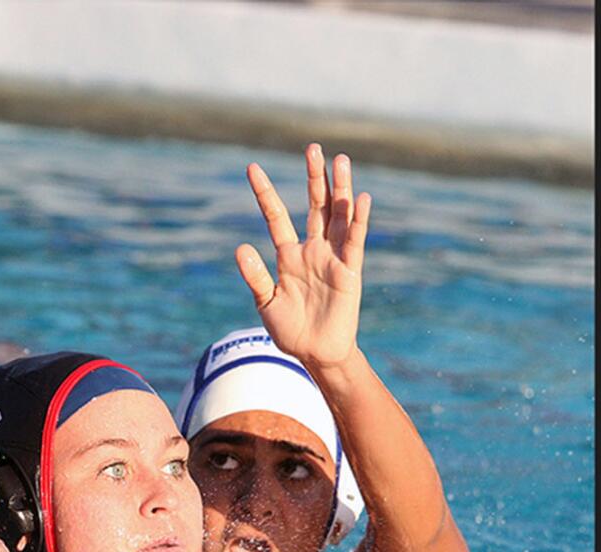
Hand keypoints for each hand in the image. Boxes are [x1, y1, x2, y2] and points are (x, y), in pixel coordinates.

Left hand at [235, 145, 370, 369]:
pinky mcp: (350, 271)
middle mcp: (312, 250)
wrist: (315, 354)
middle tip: (312, 148)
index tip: (251, 168)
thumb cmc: (290, 331)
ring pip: (337, 215)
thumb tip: (240, 247)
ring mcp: (332, 258)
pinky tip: (360, 198)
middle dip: (314, 177)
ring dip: (339, 189)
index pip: (275, 216)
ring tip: (340, 160)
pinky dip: (357, 220)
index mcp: (288, 256)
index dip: (265, 193)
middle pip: (314, 205)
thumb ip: (255, 276)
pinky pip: (354, 241)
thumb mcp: (266, 303)